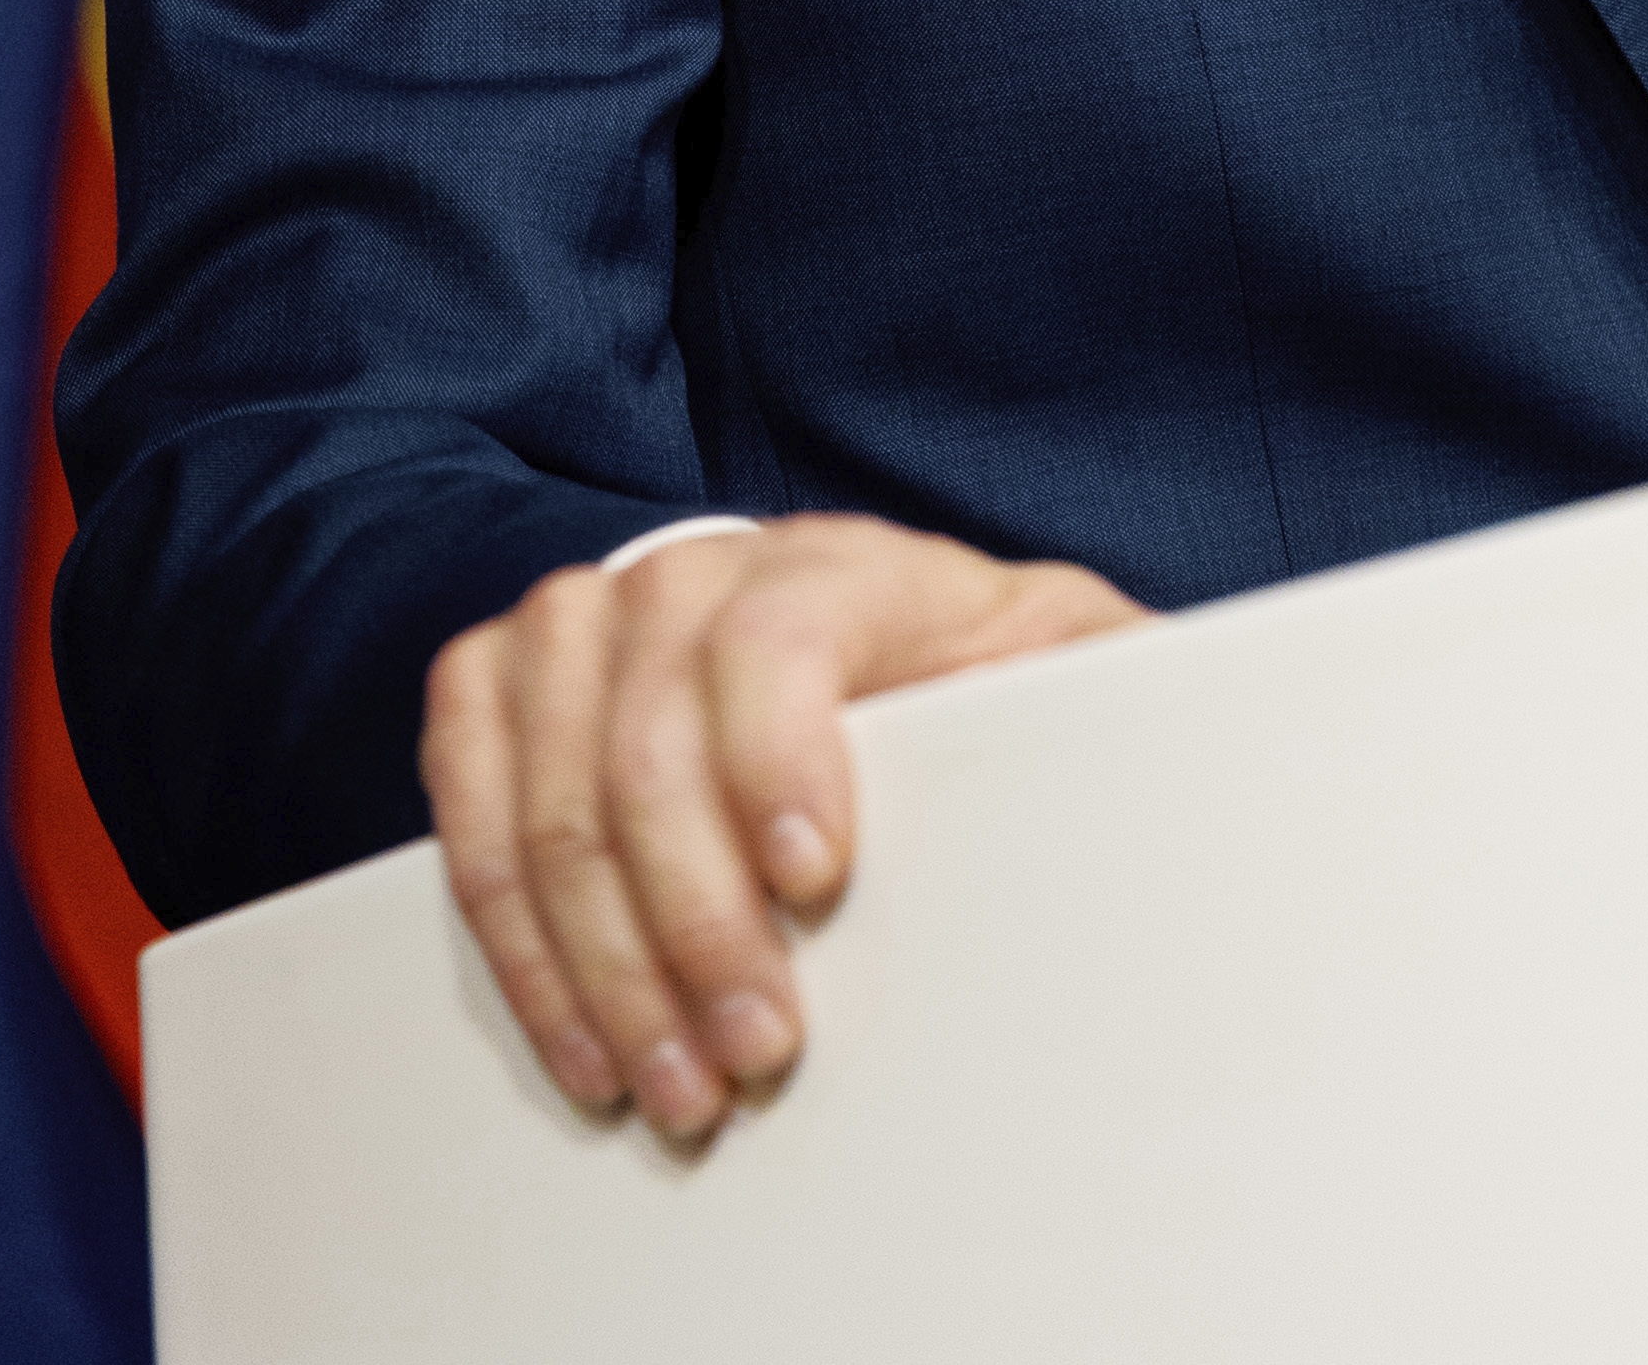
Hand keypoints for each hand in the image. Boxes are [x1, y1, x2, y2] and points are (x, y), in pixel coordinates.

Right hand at [420, 511, 1142, 1140]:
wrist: (866, 644)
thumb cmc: (983, 681)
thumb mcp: (1074, 667)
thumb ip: (1116, 686)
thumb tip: (1185, 722)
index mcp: (855, 564)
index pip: (778, 630)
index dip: (776, 753)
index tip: (814, 882)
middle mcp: (705, 569)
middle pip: (650, 735)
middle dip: (690, 923)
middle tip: (750, 1060)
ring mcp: (593, 614)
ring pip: (549, 785)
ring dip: (598, 957)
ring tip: (672, 1083)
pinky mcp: (510, 678)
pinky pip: (462, 789)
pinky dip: (510, 930)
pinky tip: (581, 1033)